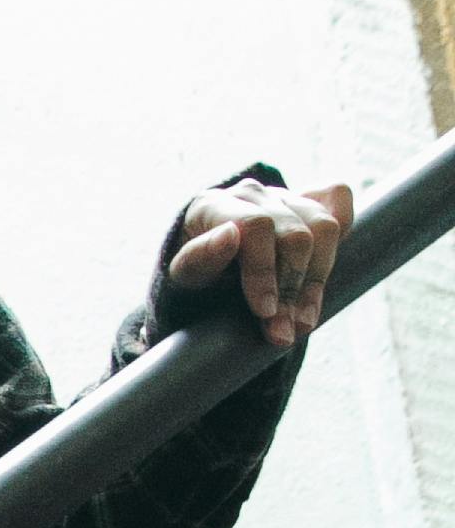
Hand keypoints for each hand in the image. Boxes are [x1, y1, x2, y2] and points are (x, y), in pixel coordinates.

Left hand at [159, 175, 352, 354]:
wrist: (209, 275)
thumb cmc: (195, 277)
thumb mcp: (184, 277)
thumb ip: (199, 258)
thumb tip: (231, 235)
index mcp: (214, 205)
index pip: (255, 227)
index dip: (265, 272)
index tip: (265, 313)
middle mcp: (251, 194)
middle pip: (295, 235)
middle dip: (292, 290)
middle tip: (283, 333)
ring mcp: (283, 195)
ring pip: (323, 227)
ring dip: (318, 280)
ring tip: (303, 322)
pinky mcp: (309, 199)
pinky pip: (338, 199)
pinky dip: (343, 227)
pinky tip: (326, 267)